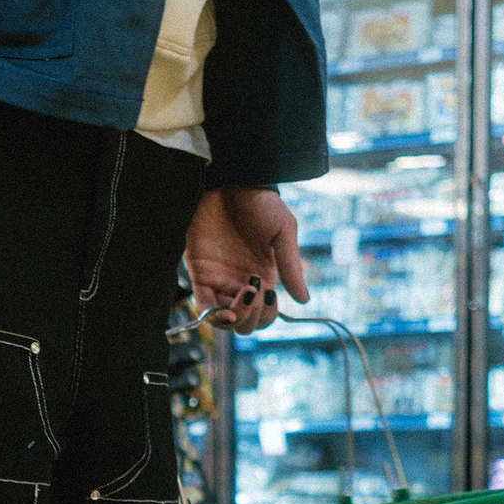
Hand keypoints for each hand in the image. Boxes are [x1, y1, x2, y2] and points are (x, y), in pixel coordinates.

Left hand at [184, 186, 309, 326]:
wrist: (229, 180)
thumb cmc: (259, 201)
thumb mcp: (283, 231)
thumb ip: (291, 266)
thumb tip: (304, 300)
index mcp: (265, 277)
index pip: (266, 314)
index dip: (267, 313)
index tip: (269, 292)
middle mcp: (242, 283)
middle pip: (245, 323)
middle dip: (251, 317)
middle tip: (252, 290)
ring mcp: (219, 280)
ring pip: (224, 320)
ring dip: (233, 319)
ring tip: (240, 298)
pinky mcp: (199, 273)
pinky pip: (202, 306)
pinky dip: (211, 315)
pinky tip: (223, 309)